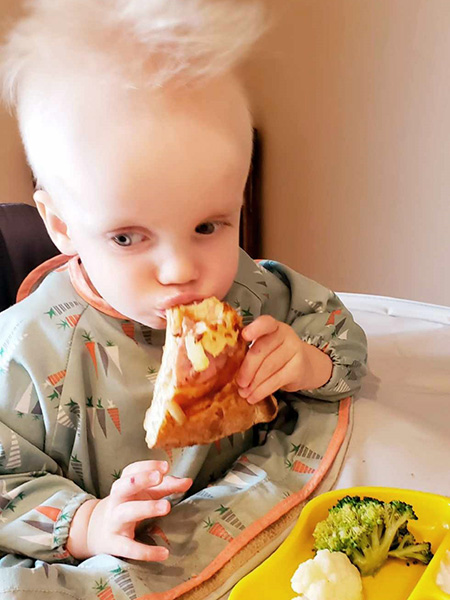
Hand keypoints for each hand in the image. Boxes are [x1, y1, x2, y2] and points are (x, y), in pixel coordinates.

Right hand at [66, 460, 191, 560]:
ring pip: (126, 512)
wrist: (95, 531)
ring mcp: (114, 521)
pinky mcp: (115, 543)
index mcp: (124, 485)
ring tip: (167, 506)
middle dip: (141, 480)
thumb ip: (166, 486)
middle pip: (124, 486)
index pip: (132, 470)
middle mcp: (117, 500)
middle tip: (159, 477)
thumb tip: (188, 481)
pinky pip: (129, 547)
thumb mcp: (144, 494)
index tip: (165, 466)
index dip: (148, 466)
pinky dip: (146, 551)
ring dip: (146, 507)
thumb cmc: (128, 506)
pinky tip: (163, 553)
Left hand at [236, 316, 332, 403]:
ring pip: (268, 367)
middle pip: (261, 350)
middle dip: (247, 368)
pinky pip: (276, 380)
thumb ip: (252, 350)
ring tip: (244, 393)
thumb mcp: (267, 347)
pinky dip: (262, 391)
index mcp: (273, 327)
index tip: (244, 336)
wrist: (307, 366)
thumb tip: (229, 367)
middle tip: (239, 382)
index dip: (255, 328)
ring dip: (253, 383)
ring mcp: (294, 350)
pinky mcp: (298, 368)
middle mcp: (286, 335)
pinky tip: (254, 397)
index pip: (266, 323)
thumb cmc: (278, 355)